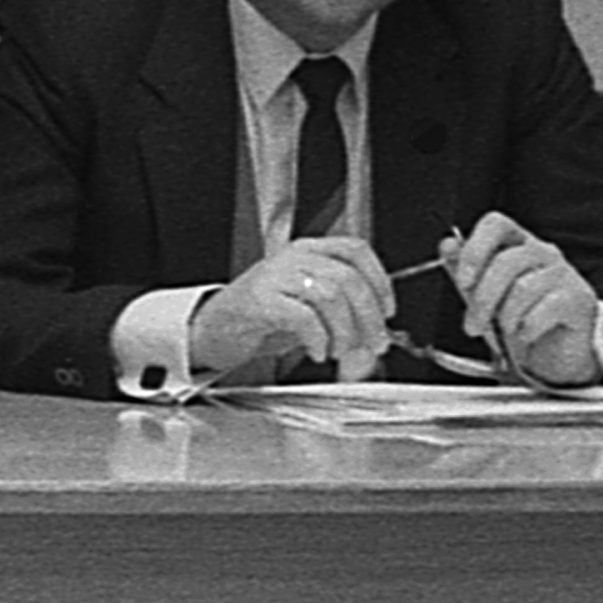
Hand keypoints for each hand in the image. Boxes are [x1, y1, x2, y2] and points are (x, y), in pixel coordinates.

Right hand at [191, 236, 397, 380]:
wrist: (214, 330)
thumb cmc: (262, 320)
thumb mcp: (309, 310)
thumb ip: (341, 315)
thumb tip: (375, 333)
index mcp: (307, 251)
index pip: (355, 250)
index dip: (379, 280)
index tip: (388, 311)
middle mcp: (292, 258)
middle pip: (347, 276)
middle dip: (368, 316)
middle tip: (374, 343)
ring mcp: (274, 276)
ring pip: (329, 295)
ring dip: (344, 330)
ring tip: (340, 350)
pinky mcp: (259, 300)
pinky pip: (302, 316)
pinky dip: (318, 338)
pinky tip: (316, 351)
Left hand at [445, 210, 602, 386]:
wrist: (557, 351)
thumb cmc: (521, 317)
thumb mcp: (487, 295)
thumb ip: (467, 270)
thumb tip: (447, 245)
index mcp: (517, 243)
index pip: (495, 224)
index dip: (474, 249)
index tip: (463, 280)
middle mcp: (543, 252)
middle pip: (505, 262)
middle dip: (482, 300)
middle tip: (473, 326)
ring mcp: (564, 273)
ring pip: (523, 289)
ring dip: (504, 318)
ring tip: (504, 332)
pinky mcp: (579, 299)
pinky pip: (544, 310)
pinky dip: (527, 329)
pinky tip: (526, 335)